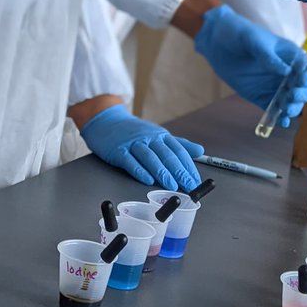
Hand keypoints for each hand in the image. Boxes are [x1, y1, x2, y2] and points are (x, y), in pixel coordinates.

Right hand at [79, 104, 202, 190]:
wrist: (106, 121)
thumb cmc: (134, 131)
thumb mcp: (158, 134)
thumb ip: (179, 144)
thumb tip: (200, 151)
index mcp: (160, 135)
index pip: (178, 150)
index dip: (188, 166)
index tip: (196, 181)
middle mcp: (149, 138)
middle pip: (166, 154)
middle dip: (179, 171)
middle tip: (189, 186)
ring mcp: (133, 143)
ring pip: (150, 158)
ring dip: (162, 172)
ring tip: (172, 185)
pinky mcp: (118, 150)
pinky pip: (130, 161)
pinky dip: (139, 171)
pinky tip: (147, 180)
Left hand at [194, 5, 306, 126]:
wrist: (216, 41)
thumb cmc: (238, 33)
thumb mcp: (253, 40)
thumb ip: (268, 56)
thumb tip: (286, 72)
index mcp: (290, 57)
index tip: (301, 81)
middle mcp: (286, 74)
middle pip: (305, 89)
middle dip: (302, 95)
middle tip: (290, 96)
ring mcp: (274, 86)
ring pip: (292, 102)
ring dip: (293, 108)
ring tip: (286, 110)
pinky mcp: (261, 96)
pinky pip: (274, 110)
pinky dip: (279, 117)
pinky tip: (282, 122)